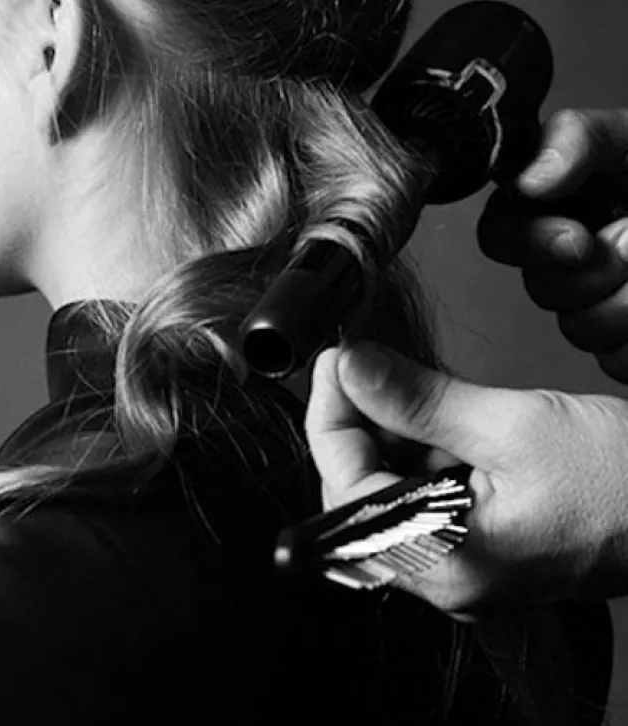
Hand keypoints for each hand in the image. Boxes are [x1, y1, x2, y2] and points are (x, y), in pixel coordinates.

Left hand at [305, 341, 627, 620]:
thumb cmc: (622, 483)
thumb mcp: (510, 425)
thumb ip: (420, 399)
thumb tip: (353, 368)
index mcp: (448, 562)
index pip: (347, 490)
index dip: (331, 417)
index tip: (337, 360)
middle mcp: (450, 572)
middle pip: (365, 488)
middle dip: (362, 418)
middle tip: (367, 359)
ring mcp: (469, 556)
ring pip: (397, 481)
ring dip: (396, 425)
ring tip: (417, 380)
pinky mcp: (487, 535)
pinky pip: (433, 485)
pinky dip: (430, 440)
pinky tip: (449, 410)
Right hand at [478, 108, 627, 381]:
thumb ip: (577, 140)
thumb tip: (529, 180)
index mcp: (558, 202)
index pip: (500, 234)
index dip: (530, 242)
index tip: (577, 240)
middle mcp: (570, 257)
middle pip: (541, 288)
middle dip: (598, 271)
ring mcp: (600, 305)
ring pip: (581, 329)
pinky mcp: (626, 346)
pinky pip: (619, 362)